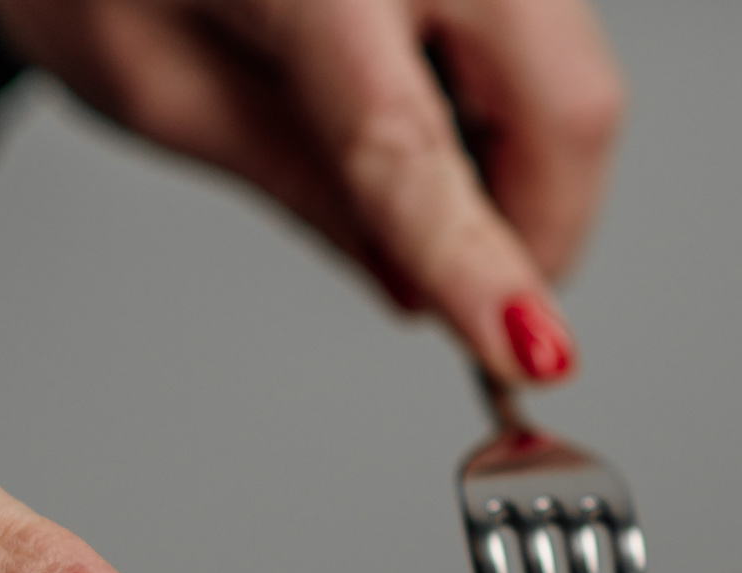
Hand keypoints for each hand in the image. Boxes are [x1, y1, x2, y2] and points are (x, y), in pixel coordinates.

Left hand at [0, 0, 622, 384]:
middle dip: (539, 228)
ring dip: (529, 173)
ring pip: (581, 85)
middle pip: (570, 107)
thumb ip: (301, 185)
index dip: (478, 265)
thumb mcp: (160, 83)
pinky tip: (432, 113)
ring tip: (415, 176)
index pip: (414, 145)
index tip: (527, 355)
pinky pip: (557, 48)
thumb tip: (418, 287)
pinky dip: (516, 116)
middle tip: (464, 290)